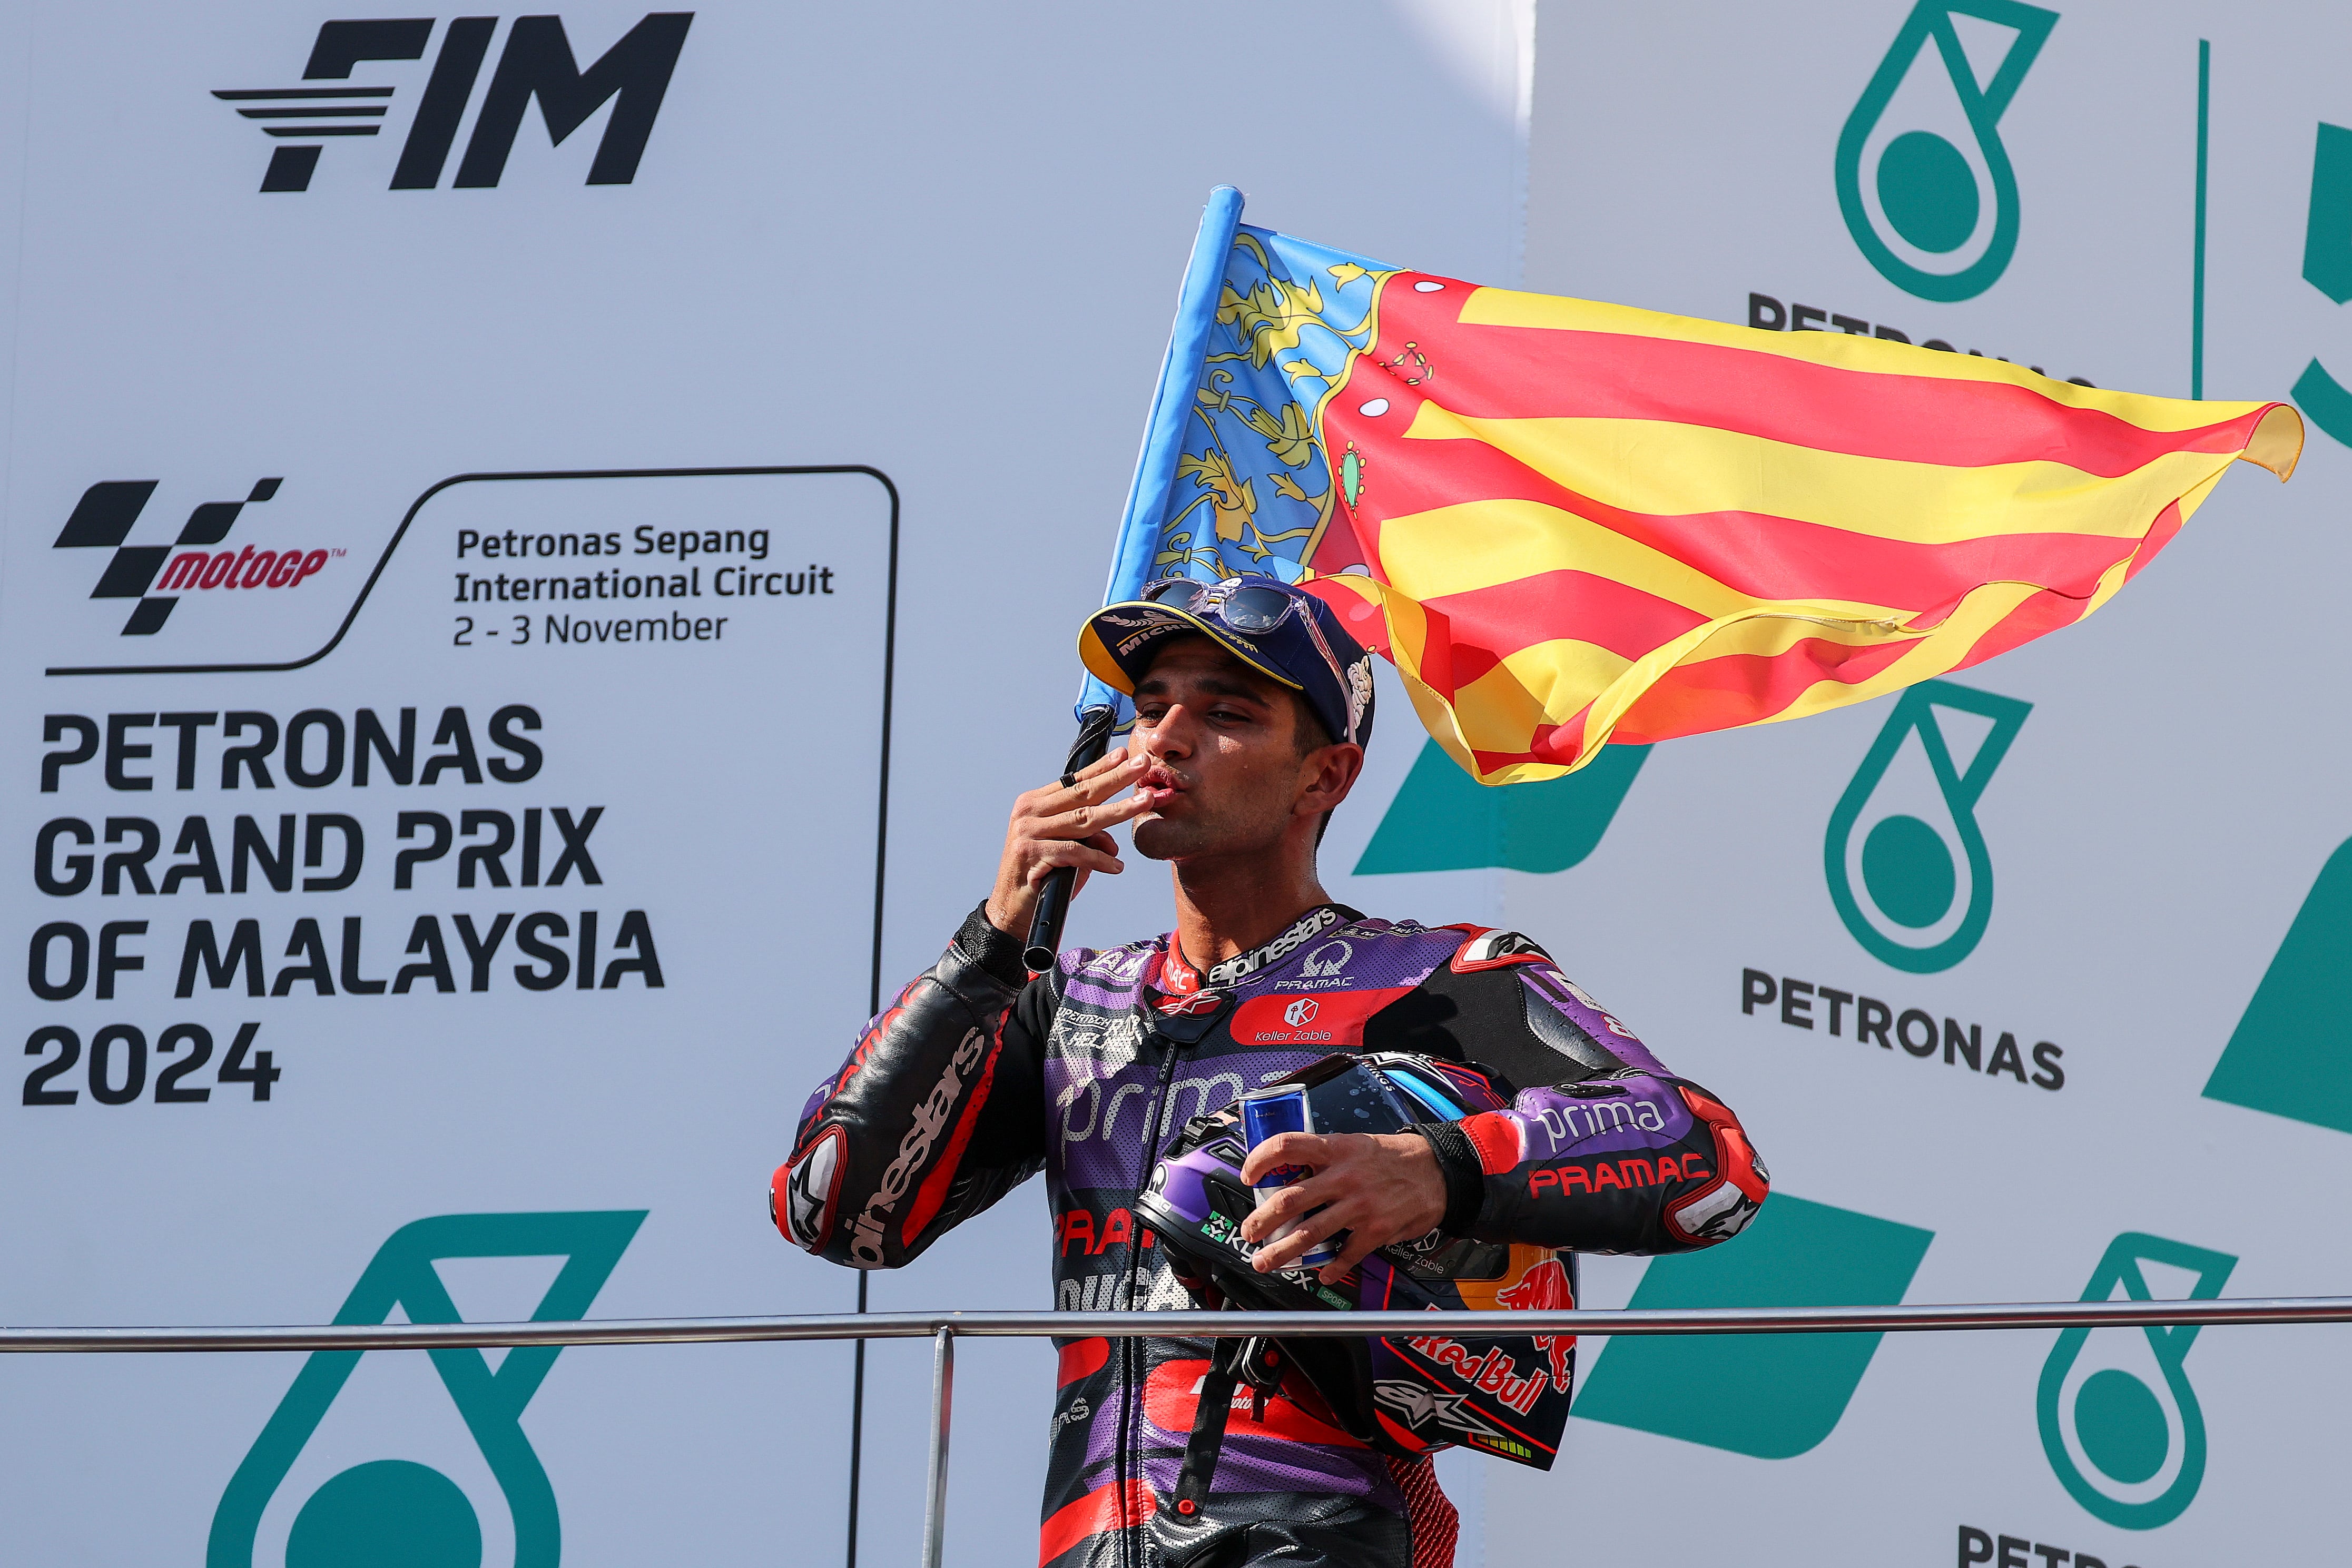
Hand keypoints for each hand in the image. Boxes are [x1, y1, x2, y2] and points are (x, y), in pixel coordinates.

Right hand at [982, 751, 1155, 938]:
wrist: (1012, 909)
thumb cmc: (1042, 877)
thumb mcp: (1067, 852)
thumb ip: (1088, 838)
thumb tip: (1113, 840)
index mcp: (1035, 804)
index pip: (1073, 782)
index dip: (1101, 768)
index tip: (1125, 754)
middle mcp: (1029, 812)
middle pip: (1082, 793)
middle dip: (1116, 778)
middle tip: (1142, 764)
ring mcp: (1028, 832)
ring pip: (1083, 819)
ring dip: (1118, 810)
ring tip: (1145, 801)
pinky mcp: (1031, 853)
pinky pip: (1075, 852)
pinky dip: (1099, 859)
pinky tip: (1116, 866)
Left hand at [1238, 1131, 1447, 1283]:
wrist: (1438, 1170)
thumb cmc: (1393, 1157)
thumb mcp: (1356, 1143)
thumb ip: (1325, 1158)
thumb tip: (1291, 1174)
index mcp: (1336, 1149)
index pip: (1287, 1145)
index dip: (1260, 1160)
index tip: (1248, 1176)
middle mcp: (1344, 1176)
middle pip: (1290, 1199)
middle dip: (1262, 1220)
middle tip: (1249, 1232)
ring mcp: (1359, 1206)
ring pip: (1310, 1233)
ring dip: (1282, 1251)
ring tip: (1264, 1261)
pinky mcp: (1376, 1229)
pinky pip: (1346, 1254)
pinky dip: (1331, 1267)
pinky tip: (1321, 1273)